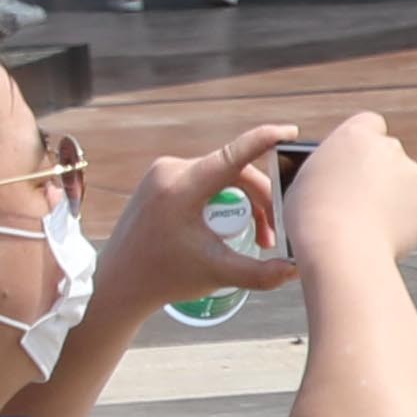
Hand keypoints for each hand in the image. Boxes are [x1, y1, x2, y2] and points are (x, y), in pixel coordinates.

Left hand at [92, 123, 301, 321]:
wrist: (118, 284)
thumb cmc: (163, 278)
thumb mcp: (218, 274)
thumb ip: (261, 272)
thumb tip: (297, 270)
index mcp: (182, 189)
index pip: (233, 156)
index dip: (265, 140)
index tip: (290, 132)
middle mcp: (171, 171)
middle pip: (234, 173)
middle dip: (259, 203)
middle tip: (269, 238)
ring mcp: (162, 173)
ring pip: (221, 177)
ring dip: (242, 205)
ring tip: (249, 240)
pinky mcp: (159, 180)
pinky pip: (205, 181)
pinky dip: (222, 201)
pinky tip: (223, 230)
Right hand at [281, 112, 416, 269]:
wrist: (340, 250)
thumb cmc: (313, 218)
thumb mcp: (304, 180)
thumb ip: (328, 169)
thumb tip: (335, 178)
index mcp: (355, 135)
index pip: (369, 123)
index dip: (363, 141)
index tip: (355, 157)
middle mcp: (389, 148)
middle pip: (387, 154)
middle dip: (377, 171)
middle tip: (358, 196)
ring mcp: (412, 175)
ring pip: (403, 182)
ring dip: (391, 196)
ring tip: (365, 222)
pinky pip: (414, 209)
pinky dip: (402, 220)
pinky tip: (380, 234)